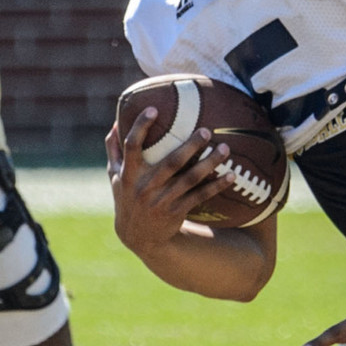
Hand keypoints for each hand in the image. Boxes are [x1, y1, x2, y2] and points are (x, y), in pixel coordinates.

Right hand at [106, 107, 237, 255]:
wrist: (138, 236)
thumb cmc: (127, 197)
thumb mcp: (115, 176)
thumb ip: (114, 149)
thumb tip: (116, 122)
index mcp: (129, 173)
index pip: (132, 146)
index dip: (141, 127)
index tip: (154, 109)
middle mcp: (145, 186)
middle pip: (170, 162)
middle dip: (190, 146)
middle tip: (206, 131)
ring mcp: (162, 200)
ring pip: (190, 179)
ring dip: (209, 163)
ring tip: (224, 148)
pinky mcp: (177, 211)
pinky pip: (200, 196)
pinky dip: (216, 186)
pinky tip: (231, 175)